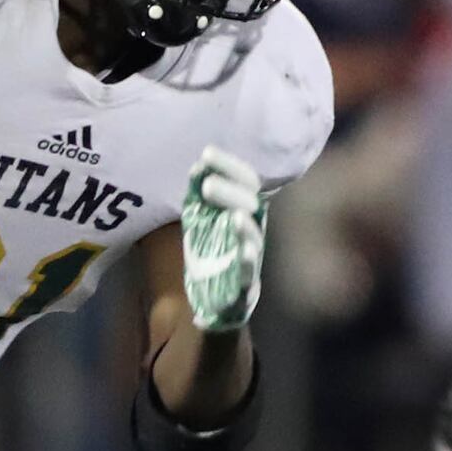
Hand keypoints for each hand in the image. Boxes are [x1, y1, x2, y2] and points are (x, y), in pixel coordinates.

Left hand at [177, 147, 266, 333]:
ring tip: (236, 217)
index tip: (207, 154)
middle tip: (207, 185)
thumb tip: (196, 168)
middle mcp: (253, 228)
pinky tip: (244, 251)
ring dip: (246, 226)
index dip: (230, 165)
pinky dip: (248, 261)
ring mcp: (251, 255)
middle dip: (230, 192)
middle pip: (250, 204)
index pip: (245, 180)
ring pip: (255, 237)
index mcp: (244, 208)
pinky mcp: (246, 283)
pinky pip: (251, 271)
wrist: (213, 296)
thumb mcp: (203, 219)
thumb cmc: (211, 249)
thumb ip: (201, 196)